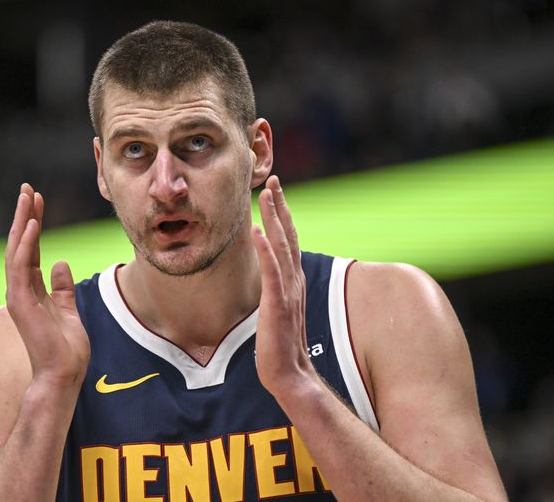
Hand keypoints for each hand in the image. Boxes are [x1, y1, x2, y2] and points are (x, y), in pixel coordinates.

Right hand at [5, 184, 90, 388]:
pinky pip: (20, 266)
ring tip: (28, 197)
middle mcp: (21, 290)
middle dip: (23, 215)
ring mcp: (18, 295)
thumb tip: (61, 264)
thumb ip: (63, 288)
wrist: (62, 374)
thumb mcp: (69, 310)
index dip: (33, 224)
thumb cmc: (67, 349)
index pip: (29, 250)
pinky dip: (26, 243)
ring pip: (16, 250)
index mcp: (32, 291)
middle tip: (27, 189)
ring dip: (22, 222)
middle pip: (20, 244)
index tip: (37, 201)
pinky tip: (32, 224)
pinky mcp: (20, 302)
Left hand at [251, 175, 316, 394]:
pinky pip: (272, 272)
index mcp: (294, 281)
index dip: (283, 214)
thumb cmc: (281, 345)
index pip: (290, 240)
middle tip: (272, 180)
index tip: (275, 191)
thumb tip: (269, 277)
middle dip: (280, 206)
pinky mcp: (278, 305)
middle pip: (289, 235)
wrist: (289, 374)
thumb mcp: (279, 310)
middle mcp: (294, 281)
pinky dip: (267, 251)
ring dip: (274, 219)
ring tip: (266, 195)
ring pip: (283, 246)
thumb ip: (277, 290)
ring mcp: (288, 292)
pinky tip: (258, 233)